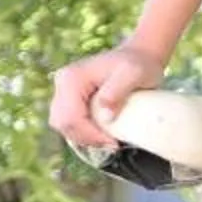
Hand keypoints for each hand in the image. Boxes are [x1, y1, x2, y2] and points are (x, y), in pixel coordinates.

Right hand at [49, 44, 163, 150]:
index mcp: (72, 78)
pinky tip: (102, 134)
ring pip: (63, 125)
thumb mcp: (133, 74)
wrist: (139, 57)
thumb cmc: (139, 64)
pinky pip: (70, 122)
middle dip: (86, 138)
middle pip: (62, 123)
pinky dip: (83, 132)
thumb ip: (116, 93)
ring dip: (83, 137)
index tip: (113, 142)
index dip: (90, 134)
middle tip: (112, 144)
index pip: (71, 116)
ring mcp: (64, 91)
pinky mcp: (71, 99)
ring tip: (108, 140)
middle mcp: (62, 83)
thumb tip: (105, 117)